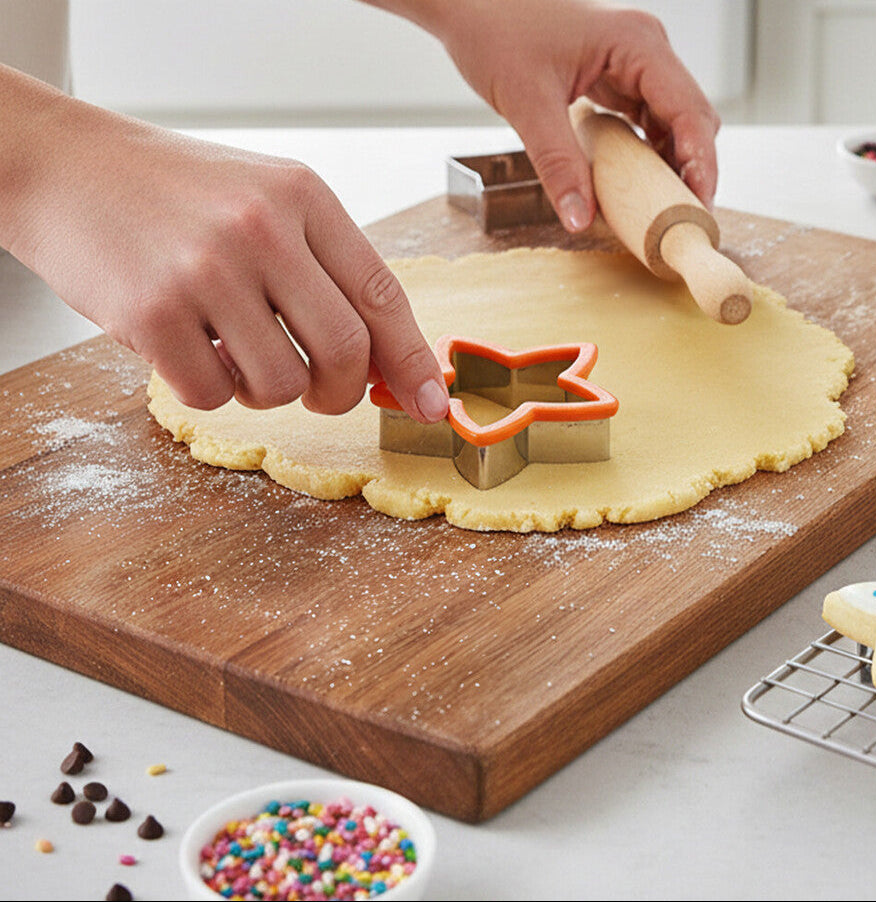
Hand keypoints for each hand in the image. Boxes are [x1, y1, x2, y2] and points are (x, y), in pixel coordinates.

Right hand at [0, 67, 448, 419]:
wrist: (66, 166)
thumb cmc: (178, 195)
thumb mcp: (266, 204)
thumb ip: (327, 273)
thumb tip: (383, 364)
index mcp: (303, 198)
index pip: (383, 295)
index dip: (414, 361)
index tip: (434, 405)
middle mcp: (262, 230)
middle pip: (345, 353)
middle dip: (341, 393)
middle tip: (320, 394)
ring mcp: (206, 271)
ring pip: (280, 386)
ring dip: (265, 390)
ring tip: (233, 348)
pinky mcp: (153, 313)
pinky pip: (212, 395)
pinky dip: (209, 388)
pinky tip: (186, 346)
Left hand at [375, 0, 719, 228]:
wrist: (470, 7)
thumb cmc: (497, 33)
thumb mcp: (527, 104)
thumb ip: (558, 164)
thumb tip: (580, 219)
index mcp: (637, 44)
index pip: (689, 109)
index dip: (700, 161)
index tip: (696, 207)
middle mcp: (644, 50)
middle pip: (689, 117)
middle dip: (689, 168)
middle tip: (679, 220)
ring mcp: (631, 64)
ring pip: (669, 123)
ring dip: (666, 165)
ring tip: (659, 211)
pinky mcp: (614, 78)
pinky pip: (642, 122)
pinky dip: (642, 155)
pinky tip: (632, 186)